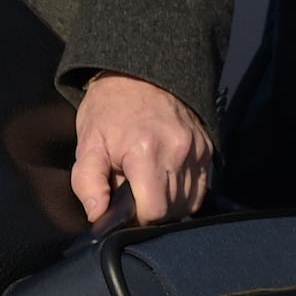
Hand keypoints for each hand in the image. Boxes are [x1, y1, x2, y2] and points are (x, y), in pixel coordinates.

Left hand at [70, 72, 213, 226]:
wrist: (137, 77)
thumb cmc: (108, 112)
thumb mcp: (87, 146)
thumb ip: (88, 185)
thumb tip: (98, 216)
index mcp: (146, 151)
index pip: (153, 211)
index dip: (135, 219)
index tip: (123, 208)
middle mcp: (179, 150)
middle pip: (171, 210)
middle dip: (149, 211)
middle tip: (131, 194)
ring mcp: (197, 150)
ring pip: (188, 203)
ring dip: (167, 204)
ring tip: (146, 186)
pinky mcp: (208, 149)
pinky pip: (200, 189)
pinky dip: (182, 194)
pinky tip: (163, 182)